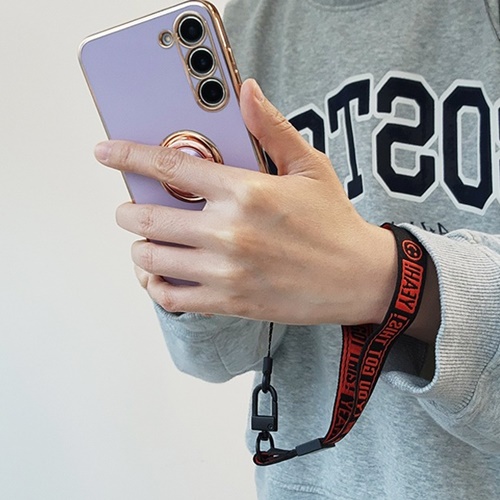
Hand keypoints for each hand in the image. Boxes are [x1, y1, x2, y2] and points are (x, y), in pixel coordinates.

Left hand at [94, 79, 397, 324]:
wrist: (357, 277)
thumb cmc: (333, 222)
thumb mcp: (309, 167)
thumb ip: (271, 129)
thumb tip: (248, 91)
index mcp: (245, 190)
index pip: (170, 166)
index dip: (128, 155)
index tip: (105, 152)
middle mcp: (229, 230)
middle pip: (148, 217)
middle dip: (129, 210)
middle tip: (131, 207)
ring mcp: (226, 269)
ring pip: (152, 259)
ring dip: (140, 247)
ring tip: (148, 241)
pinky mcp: (229, 301)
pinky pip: (171, 298)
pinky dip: (155, 287)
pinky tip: (159, 276)